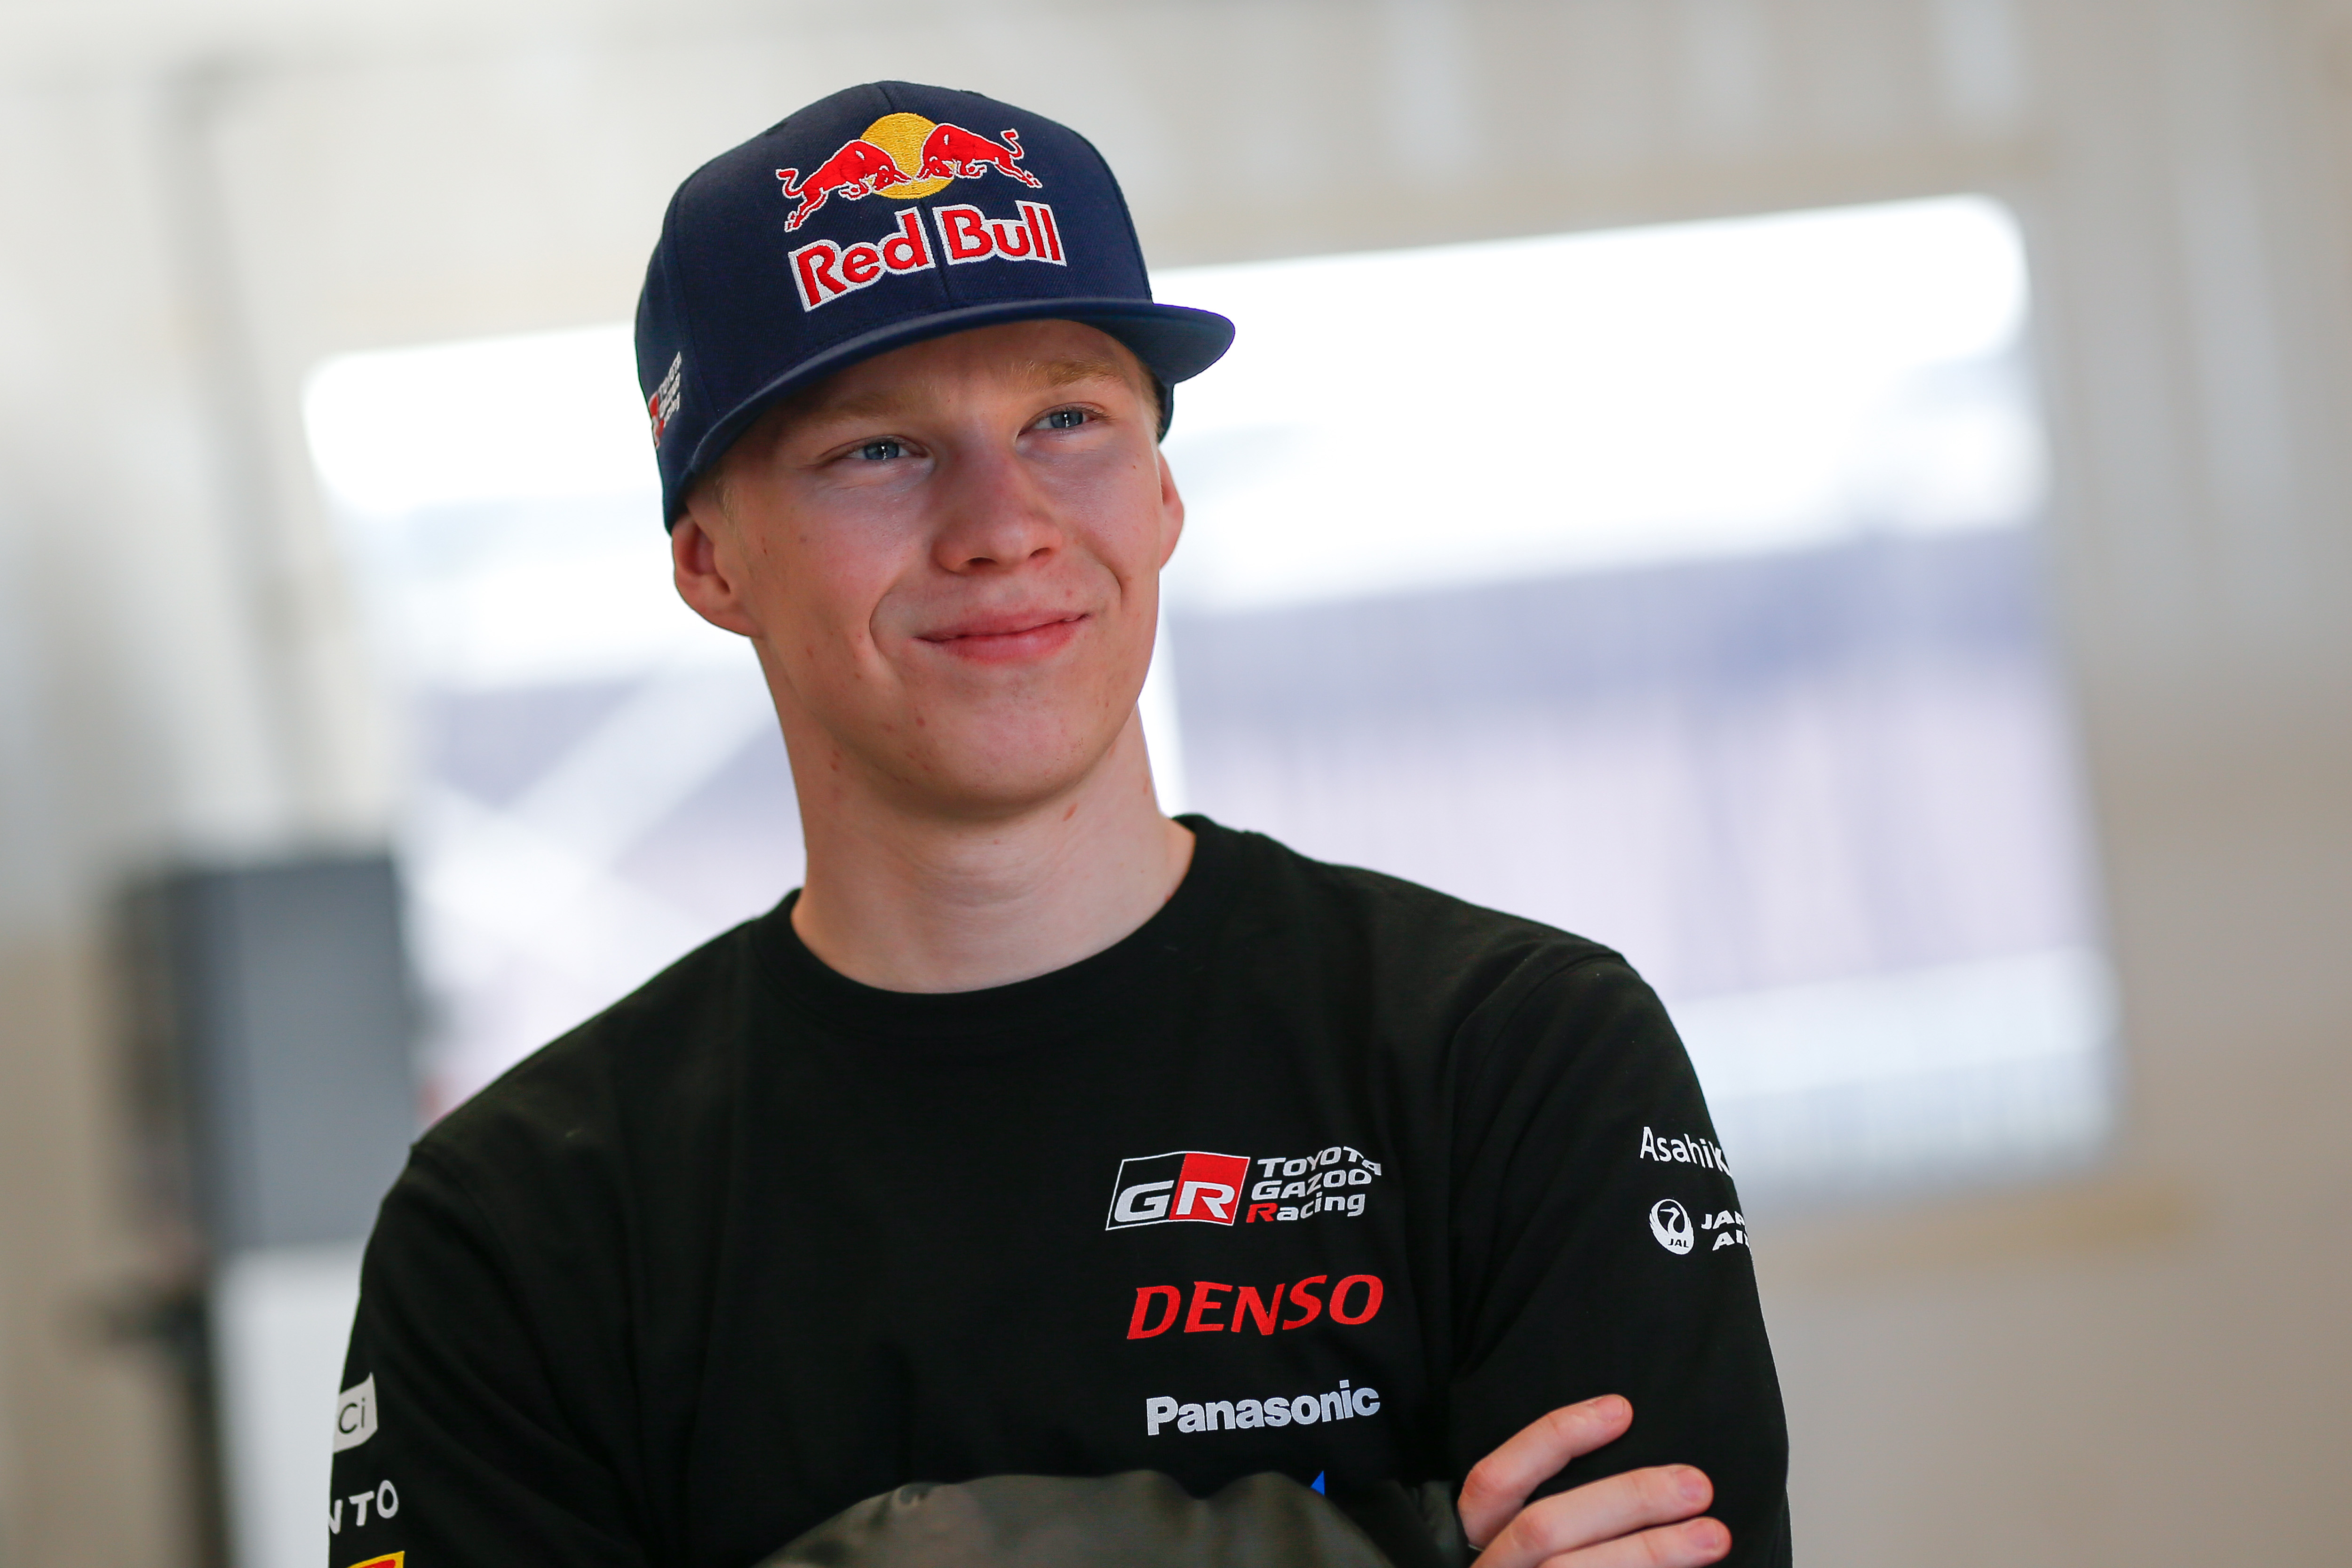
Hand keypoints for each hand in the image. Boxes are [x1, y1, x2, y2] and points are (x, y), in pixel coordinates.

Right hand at [1457, 1396, 1729, 1566]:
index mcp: (1470, 1548)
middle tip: (1696, 1485)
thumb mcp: (1520, 1553)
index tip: (1622, 1410)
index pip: (1495, 1481)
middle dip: (1625, 1500)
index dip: (1554, 1439)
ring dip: (1649, 1553)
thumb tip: (1628, 1444)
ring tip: (1713, 1535)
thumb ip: (1562, 1519)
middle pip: (1544, 1530)